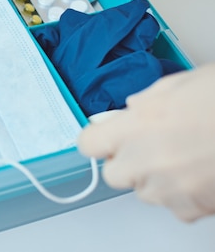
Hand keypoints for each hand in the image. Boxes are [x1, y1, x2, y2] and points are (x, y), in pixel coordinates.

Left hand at [78, 64, 214, 221]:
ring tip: (186, 156)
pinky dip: (184, 193)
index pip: (89, 143)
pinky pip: (175, 206)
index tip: (105, 137)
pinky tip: (202, 171)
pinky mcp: (194, 207)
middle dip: (127, 161)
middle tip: (150, 145)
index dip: (98, 139)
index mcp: (136, 124)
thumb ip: (147, 101)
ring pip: (144, 192)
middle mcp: (146, 159)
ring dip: (157, 177)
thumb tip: (134, 109)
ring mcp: (169, 187)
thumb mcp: (180, 84)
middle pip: (113, 174)